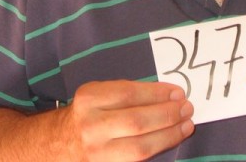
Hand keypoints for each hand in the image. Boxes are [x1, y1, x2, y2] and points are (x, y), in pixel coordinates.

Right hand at [68, 79, 194, 160]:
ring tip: (186, 124)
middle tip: (187, 108)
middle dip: (167, 114)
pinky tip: (171, 139)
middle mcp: (90, 126)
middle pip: (136, 121)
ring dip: (169, 135)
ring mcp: (96, 153)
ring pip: (139, 147)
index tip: (178, 92)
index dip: (157, 94)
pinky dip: (157, 149)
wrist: (59, 143)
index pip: (130, 94)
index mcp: (89, 98)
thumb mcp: (100, 94)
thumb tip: (170, 95)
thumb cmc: (89, 113)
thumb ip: (129, 93)